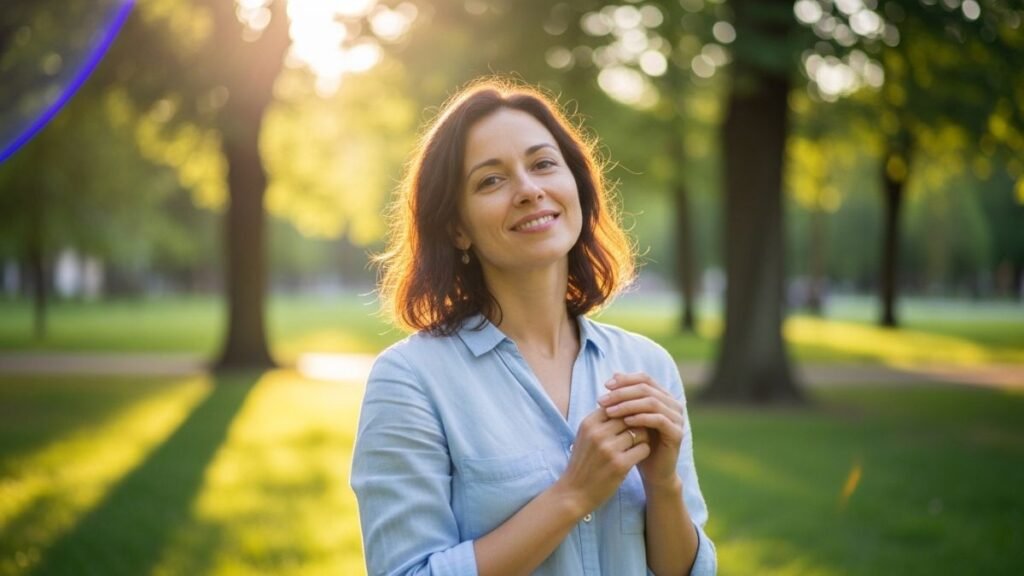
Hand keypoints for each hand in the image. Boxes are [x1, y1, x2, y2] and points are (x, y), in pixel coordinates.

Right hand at [557, 406, 650, 514]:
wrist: (574, 492)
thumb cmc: (583, 462)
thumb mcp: (585, 436)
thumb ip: (602, 419)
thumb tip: (624, 403)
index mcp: (589, 423)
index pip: (618, 406)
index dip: (627, 413)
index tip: (630, 422)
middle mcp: (598, 433)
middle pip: (631, 417)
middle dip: (637, 424)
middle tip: (638, 433)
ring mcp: (608, 449)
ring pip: (640, 432)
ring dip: (642, 438)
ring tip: (636, 445)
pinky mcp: (620, 464)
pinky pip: (643, 448)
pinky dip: (644, 451)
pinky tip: (637, 457)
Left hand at [598, 372, 684, 488]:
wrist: (653, 472)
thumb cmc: (638, 443)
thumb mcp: (628, 417)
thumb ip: (624, 398)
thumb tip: (613, 375)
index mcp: (663, 396)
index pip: (644, 379)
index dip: (625, 379)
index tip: (605, 386)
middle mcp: (673, 404)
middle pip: (647, 388)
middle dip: (622, 392)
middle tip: (603, 399)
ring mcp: (677, 418)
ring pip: (652, 402)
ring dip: (628, 405)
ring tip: (609, 411)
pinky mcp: (677, 433)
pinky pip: (659, 420)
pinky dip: (641, 418)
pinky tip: (625, 421)